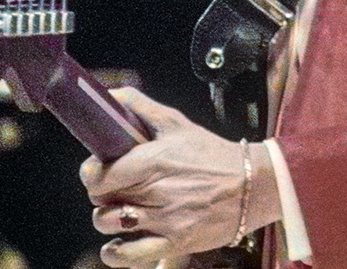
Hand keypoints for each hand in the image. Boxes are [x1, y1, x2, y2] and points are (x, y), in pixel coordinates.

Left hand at [79, 89, 267, 267]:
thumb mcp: (178, 123)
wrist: (253, 185)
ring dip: (110, 219)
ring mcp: (164, 220)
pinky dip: (116, 253)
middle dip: (104, 192)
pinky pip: (129, 256)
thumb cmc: (213, 154)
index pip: (98, 175)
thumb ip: (141, 107)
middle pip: (100, 199)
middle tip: (119, 187)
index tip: (100, 170)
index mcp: (153, 161)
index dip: (93, 173)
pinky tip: (120, 243)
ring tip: (124, 211)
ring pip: (109, 224)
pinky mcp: (174, 243)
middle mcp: (155, 192)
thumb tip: (111, 95)